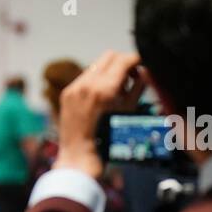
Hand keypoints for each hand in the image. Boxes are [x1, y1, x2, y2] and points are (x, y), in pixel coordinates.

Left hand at [56, 50, 144, 179]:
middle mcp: (88, 84)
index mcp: (105, 89)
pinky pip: (84, 78)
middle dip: (123, 62)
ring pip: (96, 65)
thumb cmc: (108, 139)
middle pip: (110, 55)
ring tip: (116, 89)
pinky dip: (95, 81)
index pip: (124, 59)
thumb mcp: (128, 112)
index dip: (137, 60)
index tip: (142, 65)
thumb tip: (145, 72)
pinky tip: (101, 97)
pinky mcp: (67, 94)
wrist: (80, 155)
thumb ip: (138, 87)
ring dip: (109, 71)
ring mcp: (74, 88)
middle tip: (130, 76)